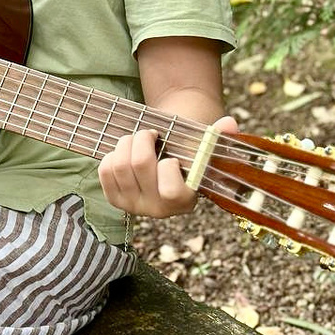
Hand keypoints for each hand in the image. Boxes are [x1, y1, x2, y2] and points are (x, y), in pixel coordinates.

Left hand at [98, 115, 238, 218]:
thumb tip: (230, 124)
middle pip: (140, 165)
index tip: (171, 156)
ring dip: (126, 142)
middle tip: (150, 133)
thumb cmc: (187, 155)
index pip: (171, 190)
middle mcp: (159, 210)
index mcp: (185, 201)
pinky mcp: (116, 199)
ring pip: (119, 165)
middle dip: (143, 138)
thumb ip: (217, 137)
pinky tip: (125, 153)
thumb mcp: (203, 147)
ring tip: (137, 139)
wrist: (167, 163)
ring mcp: (135, 206)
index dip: (168, 166)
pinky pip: (105, 171)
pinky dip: (112, 154)